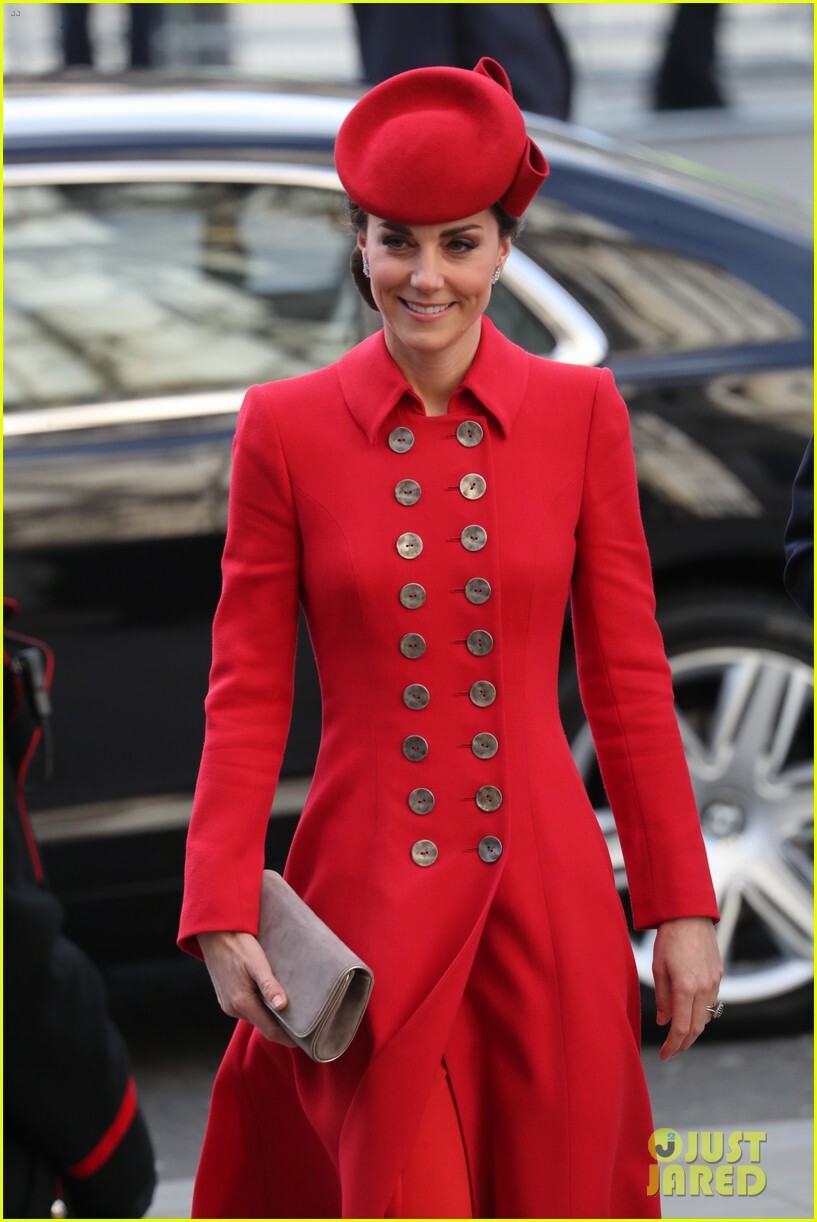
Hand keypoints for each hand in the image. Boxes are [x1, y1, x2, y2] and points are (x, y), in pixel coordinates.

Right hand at [197, 930, 296, 1046]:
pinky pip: (246, 1008)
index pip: (269, 1030)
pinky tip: (270, 997)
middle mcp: (233, 1008)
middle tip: (302, 1022)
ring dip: (270, 1015)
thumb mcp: (256, 963)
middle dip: (281, 1026)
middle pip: (262, 1024)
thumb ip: (269, 986)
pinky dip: (259, 1007)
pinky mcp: (226, 997)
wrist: (213, 933)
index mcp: (242, 1003)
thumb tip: (282, 1007)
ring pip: (254, 1016)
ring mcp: (227, 1004)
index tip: (303, 1041)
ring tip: (290, 1008)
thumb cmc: (237, 944)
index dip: (286, 1038)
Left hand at [652, 916, 722, 1059]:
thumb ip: (662, 998)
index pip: (681, 1028)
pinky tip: (691, 1013)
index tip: (664, 1055)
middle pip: (697, 1028)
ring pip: (706, 1016)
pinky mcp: (719, 975)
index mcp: (685, 987)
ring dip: (694, 1029)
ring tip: (680, 1035)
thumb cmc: (669, 939)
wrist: (689, 915)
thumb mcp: (658, 968)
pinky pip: (711, 1001)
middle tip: (672, 1051)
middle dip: (684, 1043)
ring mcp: (714, 982)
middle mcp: (703, 988)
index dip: (672, 1045)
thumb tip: (664, 1022)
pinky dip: (701, 1012)